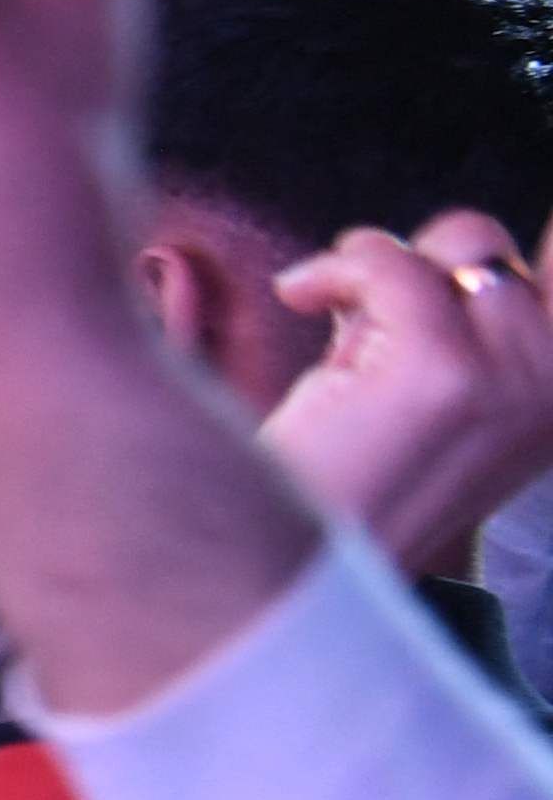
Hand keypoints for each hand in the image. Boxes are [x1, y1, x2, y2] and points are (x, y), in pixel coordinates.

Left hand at [258, 216, 552, 576]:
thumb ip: (462, 310)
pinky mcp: (446, 377)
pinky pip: (394, 266)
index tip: (469, 255)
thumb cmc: (344, 466)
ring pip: (451, 246)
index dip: (511, 248)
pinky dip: (337, 268)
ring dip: (370, 265)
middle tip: (360, 315)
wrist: (288, 560)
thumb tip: (467, 238)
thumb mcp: (428, 376)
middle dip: (411, 258)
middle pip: (491, 244)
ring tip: (332, 316)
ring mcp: (511, 384)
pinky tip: (300, 297)